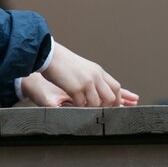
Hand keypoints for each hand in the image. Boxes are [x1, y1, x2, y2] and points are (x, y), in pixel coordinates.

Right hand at [21, 73, 139, 106]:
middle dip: (106, 107)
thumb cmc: (65, 63)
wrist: (51, 55)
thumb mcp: (85, 68)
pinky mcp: (75, 88)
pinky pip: (82, 105)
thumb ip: (94, 78)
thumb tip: (100, 92)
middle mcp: (95, 76)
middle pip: (111, 97)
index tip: (113, 107)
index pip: (116, 87)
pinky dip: (79, 109)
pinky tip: (74, 107)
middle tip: (98, 112)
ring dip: (91, 110)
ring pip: (97, 104)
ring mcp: (86, 82)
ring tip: (84, 110)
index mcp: (98, 71)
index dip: (117, 100)